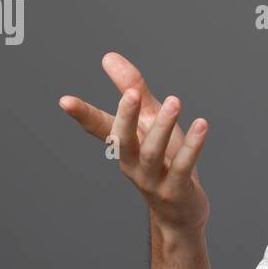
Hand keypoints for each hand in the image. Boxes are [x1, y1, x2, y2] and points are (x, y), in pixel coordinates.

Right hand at [58, 52, 210, 233]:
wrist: (180, 211)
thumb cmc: (164, 160)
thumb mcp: (150, 120)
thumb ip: (132, 89)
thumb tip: (107, 57)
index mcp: (123, 145)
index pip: (99, 127)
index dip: (82, 114)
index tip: (64, 100)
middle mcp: (132, 163)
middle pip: (124, 140)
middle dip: (126, 116)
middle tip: (131, 92)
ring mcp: (152, 179)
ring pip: (152, 152)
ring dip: (163, 127)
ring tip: (175, 101)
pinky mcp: (175, 190)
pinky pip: (182, 166)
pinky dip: (192, 146)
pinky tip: (203, 125)